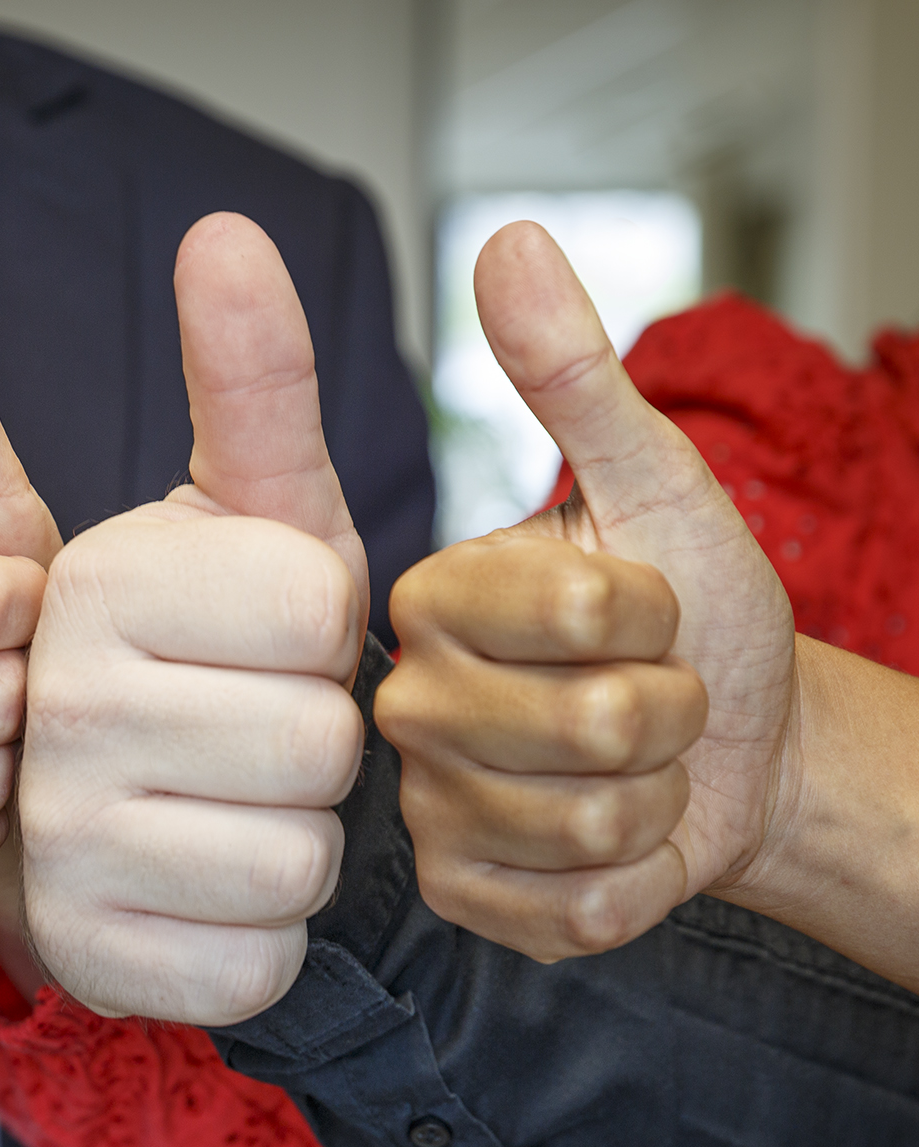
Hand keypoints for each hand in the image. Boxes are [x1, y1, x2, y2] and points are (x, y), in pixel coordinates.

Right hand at [20, 214, 370, 1024]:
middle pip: (318, 742)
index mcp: (90, 576)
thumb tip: (225, 230)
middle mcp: (50, 703)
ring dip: (293, 839)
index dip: (326, 633)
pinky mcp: (85, 954)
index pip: (317, 608)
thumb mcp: (247, 517)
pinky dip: (261, 934)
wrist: (120, 809)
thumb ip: (250, 380)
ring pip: (296, 855)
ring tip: (224, 807)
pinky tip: (203, 889)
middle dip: (315, 744)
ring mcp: (55, 839)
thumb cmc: (212, 651)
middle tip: (240, 731)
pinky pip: (260, 957)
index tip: (253, 638)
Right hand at [374, 222, 794, 959]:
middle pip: (593, 726)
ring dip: (661, 794)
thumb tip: (509, 238)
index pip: (580, 609)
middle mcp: (406, 705)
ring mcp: (429, 811)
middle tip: (649, 692)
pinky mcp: (463, 899)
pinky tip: (614, 837)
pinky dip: (637, 878)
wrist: (739, 746)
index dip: (655, 611)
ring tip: (634, 766)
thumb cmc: (694, 606)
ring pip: (594, 823)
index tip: (639, 607)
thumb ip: (568, 374)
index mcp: (429, 598)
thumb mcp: (648, 482)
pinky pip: (577, 908)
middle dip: (672, 710)